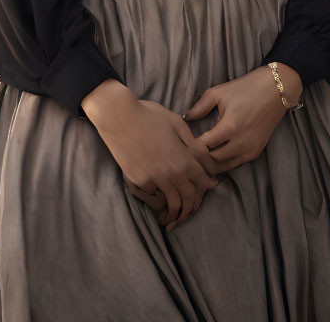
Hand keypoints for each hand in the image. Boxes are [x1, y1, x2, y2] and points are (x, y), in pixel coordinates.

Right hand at [83, 81, 220, 230]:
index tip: (210, 186)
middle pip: (188, 198)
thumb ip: (193, 143)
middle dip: (192, 205)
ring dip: (176, 211)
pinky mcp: (138, 181)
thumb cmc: (149, 115)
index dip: (208, 185)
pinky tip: (158, 196)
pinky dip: (157, 198)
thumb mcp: (177, 123)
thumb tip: (207, 157)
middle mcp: (171, 173)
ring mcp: (154, 179)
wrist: (119, 116)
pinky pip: (153, 196)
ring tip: (175, 214)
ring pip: (171, 203)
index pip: (203, 180)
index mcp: (183, 159)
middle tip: (192, 207)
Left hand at [183, 63, 301, 173]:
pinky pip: (235, 164)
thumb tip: (185, 118)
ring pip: (223, 165)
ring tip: (200, 154)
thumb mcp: (219, 92)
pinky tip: (216, 155)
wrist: (276, 90)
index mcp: (229, 127)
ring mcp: (250, 149)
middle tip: (189, 150)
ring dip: (211, 161)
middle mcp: (240, 143)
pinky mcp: (256, 152)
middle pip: (211, 159)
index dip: (191, 146)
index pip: (203, 146)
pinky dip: (224, 162)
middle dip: (199, 155)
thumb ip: (200, 106)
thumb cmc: (246, 88)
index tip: (182, 143)